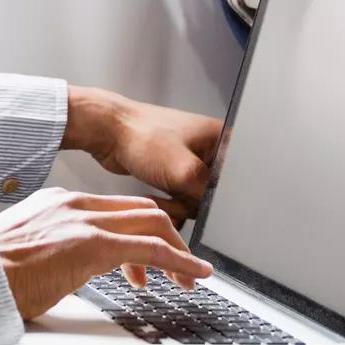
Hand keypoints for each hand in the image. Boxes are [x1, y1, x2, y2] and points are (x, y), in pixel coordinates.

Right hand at [0, 187, 212, 318]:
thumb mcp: (24, 251)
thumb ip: (49, 248)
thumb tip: (63, 267)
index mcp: (58, 203)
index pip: (115, 208)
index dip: (142, 229)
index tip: (152, 255)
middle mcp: (74, 204)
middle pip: (141, 210)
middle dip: (170, 235)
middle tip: (183, 264)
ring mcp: (83, 222)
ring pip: (152, 224)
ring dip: (179, 249)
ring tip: (192, 275)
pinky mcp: (90, 245)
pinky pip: (150, 250)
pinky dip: (178, 261)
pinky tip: (192, 275)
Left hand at [65, 86, 222, 220]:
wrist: (108, 132)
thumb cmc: (144, 137)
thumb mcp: (184, 170)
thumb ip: (207, 194)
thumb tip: (216, 212)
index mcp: (221, 139)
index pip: (236, 177)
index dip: (221, 194)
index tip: (204, 202)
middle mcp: (209, 149)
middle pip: (216, 192)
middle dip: (194, 202)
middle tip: (178, 198)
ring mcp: (191, 162)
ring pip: (197, 199)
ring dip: (179, 205)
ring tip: (162, 199)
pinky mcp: (175, 173)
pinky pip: (181, 198)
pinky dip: (170, 204)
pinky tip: (156, 199)